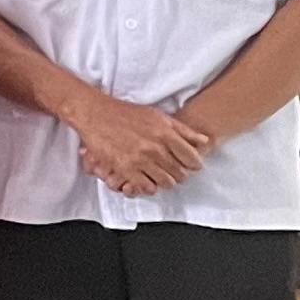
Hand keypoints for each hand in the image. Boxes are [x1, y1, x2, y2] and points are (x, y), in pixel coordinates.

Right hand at [72, 90, 209, 197]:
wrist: (94, 114)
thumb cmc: (125, 113)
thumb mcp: (157, 116)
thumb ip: (183, 130)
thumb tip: (204, 141)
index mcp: (164, 133)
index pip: (192, 158)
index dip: (195, 164)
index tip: (191, 165)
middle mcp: (154, 148)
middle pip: (180, 173)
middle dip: (180, 173)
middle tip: (174, 170)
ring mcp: (139, 160)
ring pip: (166, 182)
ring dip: (166, 181)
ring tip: (160, 175)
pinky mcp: (125, 168)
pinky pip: (146, 187)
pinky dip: (149, 186)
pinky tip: (147, 179)